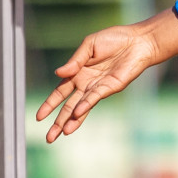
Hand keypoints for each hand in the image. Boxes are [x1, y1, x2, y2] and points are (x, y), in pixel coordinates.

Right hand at [36, 10, 177, 142]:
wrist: (138, 40)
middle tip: (49, 138)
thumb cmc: (115, 39)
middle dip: (58, 121)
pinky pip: (95, 97)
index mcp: (78, 73)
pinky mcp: (111, 87)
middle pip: (69, 105)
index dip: (49, 104)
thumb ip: (74, 60)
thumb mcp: (89, 45)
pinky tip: (77, 113)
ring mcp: (98, 87)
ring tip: (62, 133)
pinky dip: (86, 105)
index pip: (60, 92)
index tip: (39, 117)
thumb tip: (58, 73)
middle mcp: (87, 83)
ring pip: (81, 106)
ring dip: (72, 120)